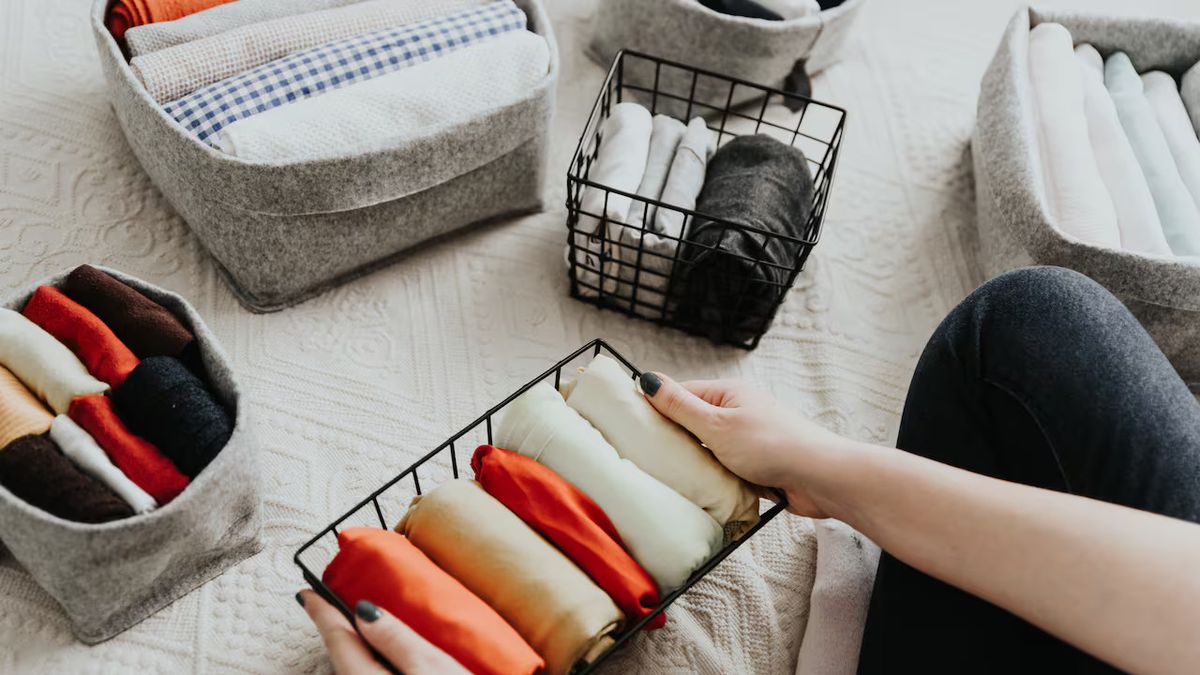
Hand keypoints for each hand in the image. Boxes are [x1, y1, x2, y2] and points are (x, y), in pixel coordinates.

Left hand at [298, 590, 467, 674]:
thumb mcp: (431, 667)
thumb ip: (396, 639)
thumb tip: (364, 612)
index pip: (339, 641)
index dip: (323, 613)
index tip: (306, 593)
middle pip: (344, 662)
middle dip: (338, 634)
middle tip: (329, 608)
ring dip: (355, 655)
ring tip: (359, 633)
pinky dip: (369, 671)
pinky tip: (381, 663)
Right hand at [639, 372, 856, 517]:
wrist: (819, 477)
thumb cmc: (771, 444)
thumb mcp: (717, 424)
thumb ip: (680, 406)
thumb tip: (648, 379)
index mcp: (729, 393)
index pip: (681, 394)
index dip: (656, 407)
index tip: (630, 423)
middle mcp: (737, 413)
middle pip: (692, 424)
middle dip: (673, 440)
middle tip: (645, 455)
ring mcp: (746, 441)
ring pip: (706, 451)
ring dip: (694, 464)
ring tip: (669, 476)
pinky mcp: (755, 467)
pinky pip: (723, 471)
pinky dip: (712, 480)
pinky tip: (698, 491)